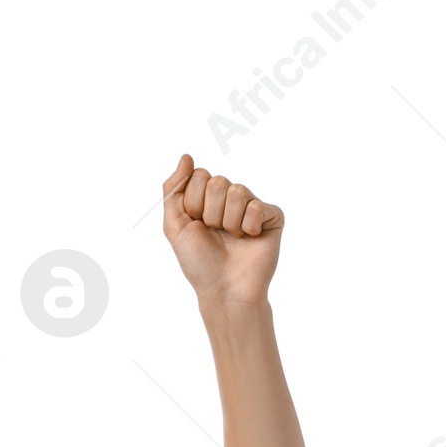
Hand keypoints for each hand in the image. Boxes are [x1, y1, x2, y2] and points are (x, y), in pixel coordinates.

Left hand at [161, 153, 282, 307]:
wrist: (223, 290)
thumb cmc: (199, 263)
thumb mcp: (174, 226)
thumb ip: (173, 190)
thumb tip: (186, 156)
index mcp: (208, 198)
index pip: (200, 176)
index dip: (193, 203)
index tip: (197, 225)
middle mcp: (230, 199)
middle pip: (218, 181)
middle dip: (210, 213)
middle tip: (215, 233)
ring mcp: (252, 206)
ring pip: (237, 192)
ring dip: (228, 222)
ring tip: (232, 238)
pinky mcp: (272, 216)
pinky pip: (256, 206)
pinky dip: (247, 226)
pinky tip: (249, 239)